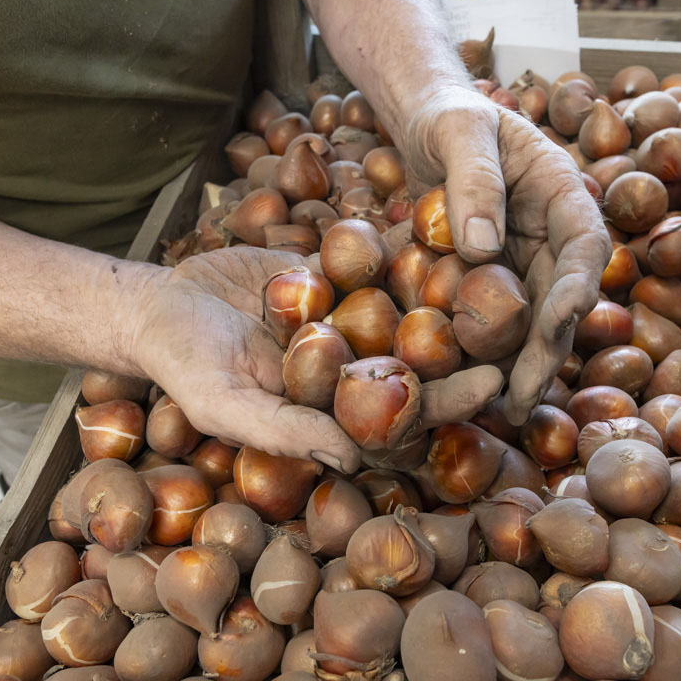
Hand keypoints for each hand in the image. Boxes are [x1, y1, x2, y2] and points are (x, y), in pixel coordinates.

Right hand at [126, 247, 503, 472]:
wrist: (160, 305)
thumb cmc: (187, 368)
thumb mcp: (226, 405)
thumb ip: (285, 430)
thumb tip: (350, 459)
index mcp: (339, 413)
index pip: (406, 415)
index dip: (450, 403)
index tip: (491, 385)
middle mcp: (356, 368)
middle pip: (425, 361)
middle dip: (471, 346)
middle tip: (519, 322)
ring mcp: (351, 319)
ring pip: (412, 307)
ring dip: (456, 292)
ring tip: (504, 267)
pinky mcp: (340, 275)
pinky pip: (381, 260)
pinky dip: (412, 244)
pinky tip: (451, 222)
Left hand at [402, 85, 612, 424]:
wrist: (427, 125)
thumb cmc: (449, 117)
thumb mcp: (458, 132)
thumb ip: (473, 179)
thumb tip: (482, 246)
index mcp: (561, 192)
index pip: (585, 242)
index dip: (581, 282)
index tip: (565, 318)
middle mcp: (551, 235)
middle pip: (563, 297)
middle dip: (548, 348)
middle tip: (524, 394)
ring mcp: (524, 262)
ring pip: (535, 320)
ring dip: (524, 365)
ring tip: (506, 409)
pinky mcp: (493, 281)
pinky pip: (497, 321)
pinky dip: (491, 353)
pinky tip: (475, 388)